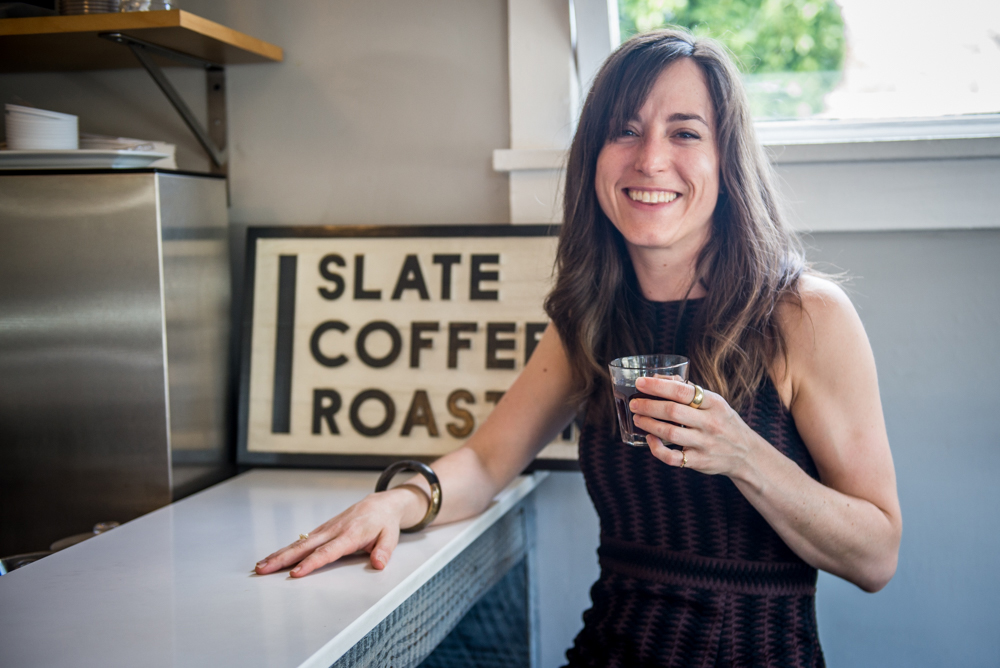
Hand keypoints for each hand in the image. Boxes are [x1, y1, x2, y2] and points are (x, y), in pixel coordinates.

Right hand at [254, 486, 425, 577]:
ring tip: (261, 566)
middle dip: (283, 559)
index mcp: (350, 534)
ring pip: (299, 543)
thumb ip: (383, 551)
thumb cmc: (384, 523)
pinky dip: (286, 550)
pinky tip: (273, 558)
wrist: (380, 504)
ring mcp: (326, 529)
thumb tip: (378, 564)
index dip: (311, 563)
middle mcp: (334, 531)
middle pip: (305, 547)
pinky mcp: (322, 530)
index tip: (295, 573)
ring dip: (279, 554)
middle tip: (263, 569)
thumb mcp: (391, 537)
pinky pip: (302, 541)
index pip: (327, 552)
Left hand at [630, 376, 760, 478]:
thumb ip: (687, 390)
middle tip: (634, 403)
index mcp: (714, 404)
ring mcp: (705, 444)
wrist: (746, 454)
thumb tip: (656, 378)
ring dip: (649, 424)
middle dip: (648, 406)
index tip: (640, 383)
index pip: (682, 391)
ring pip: (670, 434)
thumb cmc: (723, 422)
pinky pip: (672, 458)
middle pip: (673, 412)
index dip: (658, 386)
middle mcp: (710, 423)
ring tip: (637, 418)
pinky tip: (650, 439)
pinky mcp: (699, 462)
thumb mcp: (714, 402)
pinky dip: (657, 449)